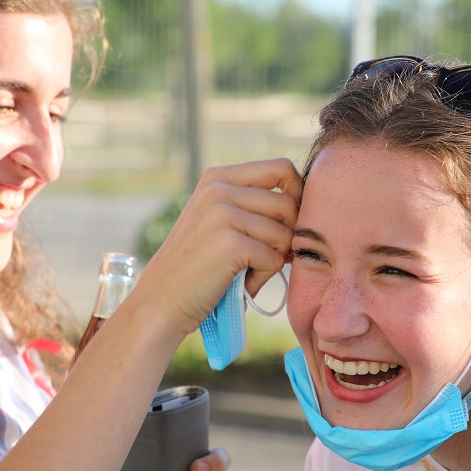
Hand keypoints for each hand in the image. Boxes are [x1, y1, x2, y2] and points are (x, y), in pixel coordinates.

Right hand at [142, 158, 301, 334]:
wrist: (161, 301)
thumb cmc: (200, 265)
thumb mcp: (218, 219)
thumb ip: (252, 203)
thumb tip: (309, 202)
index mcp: (218, 177)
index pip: (283, 168)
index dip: (298, 195)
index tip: (290, 223)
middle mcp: (219, 188)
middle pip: (289, 204)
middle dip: (286, 236)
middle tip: (263, 257)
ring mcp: (223, 213)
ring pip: (285, 234)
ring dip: (274, 260)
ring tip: (246, 270)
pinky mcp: (230, 243)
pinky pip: (275, 259)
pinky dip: (264, 276)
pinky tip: (240, 282)